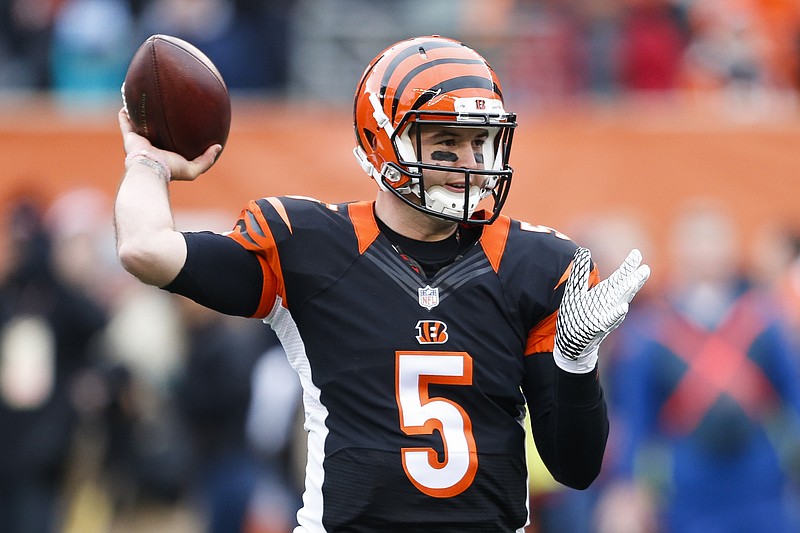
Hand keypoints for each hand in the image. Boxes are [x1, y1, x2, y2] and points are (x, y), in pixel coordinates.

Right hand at [118, 107, 219, 180]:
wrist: (151, 169)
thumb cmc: (171, 170)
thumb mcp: (193, 169)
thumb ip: (206, 159)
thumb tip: (218, 146)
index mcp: (165, 154)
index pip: (170, 142)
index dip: (175, 133)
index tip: (182, 123)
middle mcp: (152, 147)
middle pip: (155, 131)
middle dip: (158, 121)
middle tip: (164, 108)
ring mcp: (139, 142)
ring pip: (139, 125)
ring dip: (139, 114)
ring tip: (142, 101)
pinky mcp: (129, 138)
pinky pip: (125, 122)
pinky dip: (125, 113)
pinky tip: (127, 102)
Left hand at [554, 247, 649, 372]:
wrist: (571, 341)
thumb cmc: (577, 314)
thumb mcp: (575, 289)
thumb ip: (580, 272)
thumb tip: (584, 250)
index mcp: (606, 293)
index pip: (620, 277)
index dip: (628, 266)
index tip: (637, 253)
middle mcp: (610, 303)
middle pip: (625, 289)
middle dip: (635, 279)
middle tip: (645, 268)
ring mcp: (607, 315)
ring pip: (621, 302)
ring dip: (628, 293)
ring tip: (635, 281)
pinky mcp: (599, 327)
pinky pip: (610, 320)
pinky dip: (617, 314)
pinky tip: (623, 307)